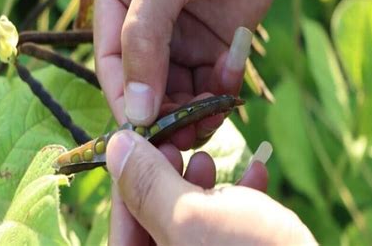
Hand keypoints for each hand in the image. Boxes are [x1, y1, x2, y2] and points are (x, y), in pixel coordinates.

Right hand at [94, 0, 347, 130]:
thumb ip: (145, 33)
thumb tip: (136, 105)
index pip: (110, 58)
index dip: (123, 95)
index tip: (140, 129)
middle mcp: (145, 19)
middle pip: (145, 80)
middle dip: (162, 109)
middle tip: (182, 135)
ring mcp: (182, 32)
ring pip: (178, 87)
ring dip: (193, 107)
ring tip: (211, 113)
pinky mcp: (215, 39)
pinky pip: (212, 79)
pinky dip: (221, 90)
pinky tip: (232, 83)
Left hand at [106, 131, 315, 244]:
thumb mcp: (191, 216)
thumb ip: (147, 183)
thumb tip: (115, 145)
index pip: (123, 224)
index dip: (129, 179)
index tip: (142, 143)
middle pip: (157, 220)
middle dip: (168, 178)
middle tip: (176, 145)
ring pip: (193, 221)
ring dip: (201, 185)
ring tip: (208, 159)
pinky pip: (230, 228)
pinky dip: (240, 200)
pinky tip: (256, 172)